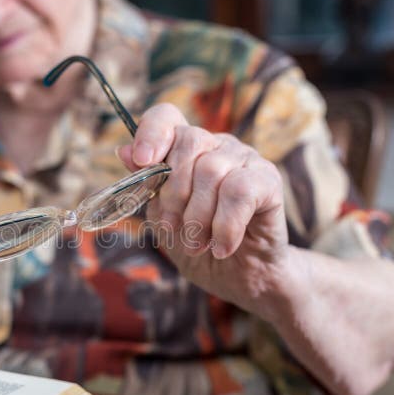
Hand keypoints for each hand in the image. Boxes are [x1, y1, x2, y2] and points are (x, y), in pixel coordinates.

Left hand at [116, 104, 289, 316]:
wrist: (242, 277)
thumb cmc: (200, 245)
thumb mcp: (163, 218)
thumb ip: (147, 185)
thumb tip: (123, 151)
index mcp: (187, 151)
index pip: (167, 116)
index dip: (152, 131)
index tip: (142, 161)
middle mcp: (217, 146)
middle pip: (190, 142)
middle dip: (174, 193)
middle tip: (174, 230)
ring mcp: (246, 159)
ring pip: (212, 170)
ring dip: (198, 217)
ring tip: (197, 245)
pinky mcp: (269, 180)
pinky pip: (240, 191)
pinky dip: (225, 226)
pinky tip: (221, 247)